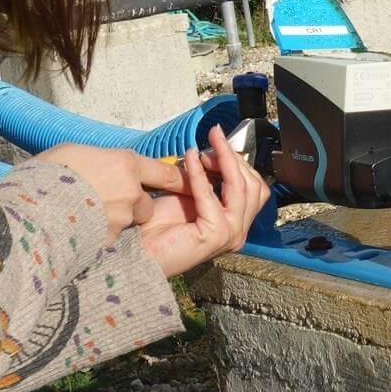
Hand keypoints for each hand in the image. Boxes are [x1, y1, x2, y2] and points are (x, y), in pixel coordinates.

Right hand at [36, 143, 187, 244]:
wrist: (24, 208)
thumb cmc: (44, 174)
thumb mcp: (74, 152)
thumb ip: (101, 160)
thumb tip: (107, 164)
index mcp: (125, 163)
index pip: (164, 172)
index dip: (173, 179)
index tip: (180, 183)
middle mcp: (130, 191)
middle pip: (146, 203)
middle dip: (134, 206)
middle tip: (104, 203)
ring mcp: (121, 219)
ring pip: (130, 223)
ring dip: (117, 222)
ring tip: (86, 217)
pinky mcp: (108, 241)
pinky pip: (111, 239)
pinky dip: (100, 237)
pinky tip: (78, 231)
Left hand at [138, 127, 270, 277]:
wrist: (137, 251)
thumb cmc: (158, 225)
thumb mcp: (188, 194)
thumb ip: (205, 178)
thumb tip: (212, 152)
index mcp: (235, 221)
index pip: (253, 186)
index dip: (238, 161)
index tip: (217, 140)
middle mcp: (239, 230)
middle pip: (253, 185)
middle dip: (233, 158)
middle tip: (213, 140)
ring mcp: (231, 234)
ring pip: (240, 187)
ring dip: (222, 161)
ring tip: (202, 149)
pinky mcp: (217, 235)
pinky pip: (212, 196)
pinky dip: (200, 174)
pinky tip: (188, 159)